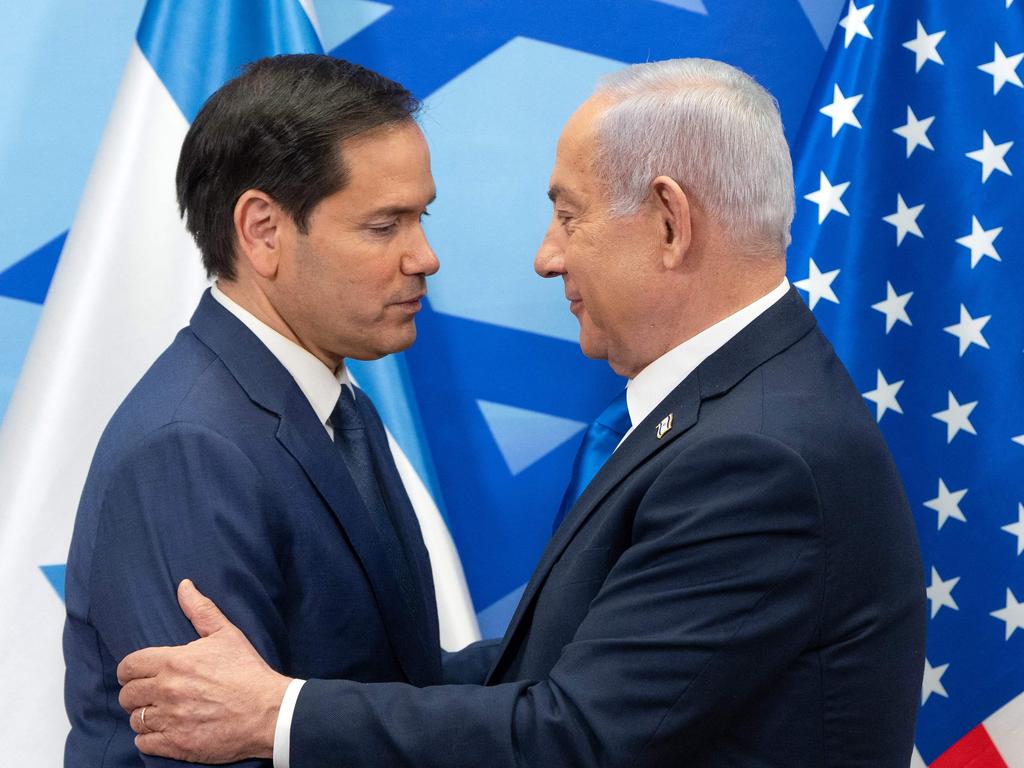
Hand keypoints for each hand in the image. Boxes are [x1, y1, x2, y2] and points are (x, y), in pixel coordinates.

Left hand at [117, 579, 292, 762]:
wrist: (268, 711)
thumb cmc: (248, 671)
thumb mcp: (227, 634)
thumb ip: (201, 610)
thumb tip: (184, 586)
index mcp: (175, 662)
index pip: (129, 667)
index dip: (128, 671)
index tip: (136, 675)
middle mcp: (167, 690)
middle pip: (127, 695)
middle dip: (135, 693)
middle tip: (151, 694)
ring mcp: (171, 719)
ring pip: (136, 719)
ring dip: (144, 716)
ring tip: (160, 713)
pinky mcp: (176, 744)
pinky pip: (144, 742)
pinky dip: (149, 738)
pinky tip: (164, 731)